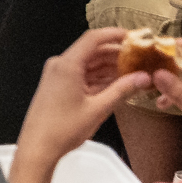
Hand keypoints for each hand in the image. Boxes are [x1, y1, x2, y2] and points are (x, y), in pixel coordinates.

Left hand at [11, 29, 166, 178]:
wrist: (38, 148)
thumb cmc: (62, 130)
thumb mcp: (98, 109)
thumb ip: (122, 90)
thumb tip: (143, 78)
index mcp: (67, 65)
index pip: (93, 38)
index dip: (115, 34)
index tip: (134, 36)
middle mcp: (60, 65)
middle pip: (92, 51)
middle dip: (116, 54)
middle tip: (139, 58)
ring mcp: (58, 75)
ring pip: (88, 64)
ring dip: (109, 67)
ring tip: (132, 71)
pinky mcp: (58, 86)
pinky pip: (82, 75)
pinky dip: (99, 78)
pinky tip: (116, 84)